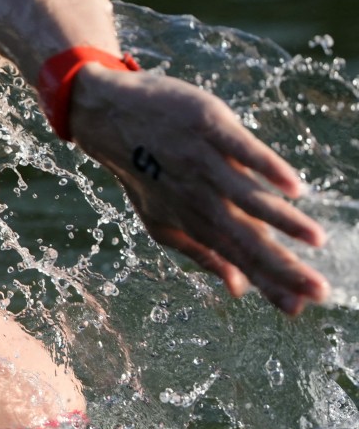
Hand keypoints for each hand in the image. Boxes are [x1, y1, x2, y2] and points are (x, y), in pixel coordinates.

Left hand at [67, 64, 328, 314]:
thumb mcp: (164, 221)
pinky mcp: (208, 127)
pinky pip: (241, 149)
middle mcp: (201, 198)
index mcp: (195, 221)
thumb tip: (238, 290)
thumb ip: (203, 254)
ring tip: (316, 240)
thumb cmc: (143, 174)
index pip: (239, 258)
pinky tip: (293, 187)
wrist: (109, 120)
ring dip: (283, 220)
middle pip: (247, 238)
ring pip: (248, 197)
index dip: (268, 284)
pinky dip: (266, 167)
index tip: (299, 308)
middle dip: (282, 266)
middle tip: (319, 292)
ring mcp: (204, 162)